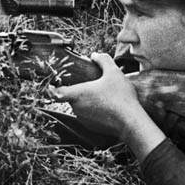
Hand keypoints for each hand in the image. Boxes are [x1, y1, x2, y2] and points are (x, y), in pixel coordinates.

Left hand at [52, 53, 166, 160]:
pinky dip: (96, 111)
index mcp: (77, 94)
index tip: (54, 84)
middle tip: (94, 85)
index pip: (55, 92)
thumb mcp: (113, 72)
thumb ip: (103, 60)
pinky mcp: (92, 128)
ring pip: (81, 106)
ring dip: (88, 101)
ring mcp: (84, 120)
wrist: (132, 123)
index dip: (53, 88)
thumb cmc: (121, 97)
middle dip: (81, 90)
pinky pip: (90, 116)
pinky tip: (109, 107)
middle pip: (72, 97)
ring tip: (105, 96)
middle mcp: (77, 108)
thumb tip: (95, 55)